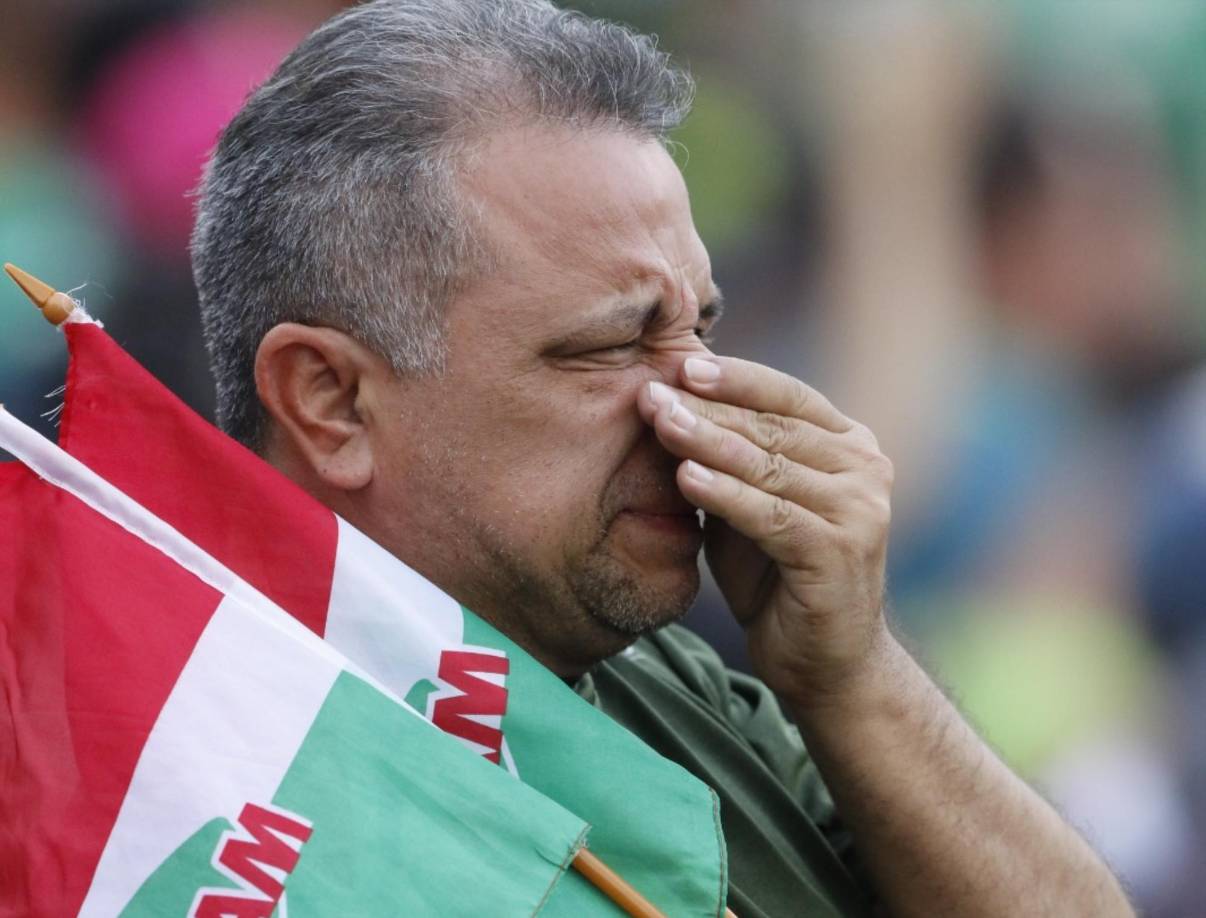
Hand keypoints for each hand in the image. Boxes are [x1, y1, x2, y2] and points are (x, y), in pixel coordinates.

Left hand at [637, 355, 894, 707]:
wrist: (825, 662)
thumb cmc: (780, 577)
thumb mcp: (750, 505)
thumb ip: (729, 460)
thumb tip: (669, 402)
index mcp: (849, 446)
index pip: (788, 394)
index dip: (734, 377)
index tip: (680, 363)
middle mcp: (865, 468)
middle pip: (774, 425)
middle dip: (708, 406)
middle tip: (652, 392)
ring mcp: (860, 509)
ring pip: (770, 465)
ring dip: (708, 441)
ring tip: (660, 421)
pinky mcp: (840, 550)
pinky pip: (771, 514)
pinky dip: (726, 494)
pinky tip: (686, 477)